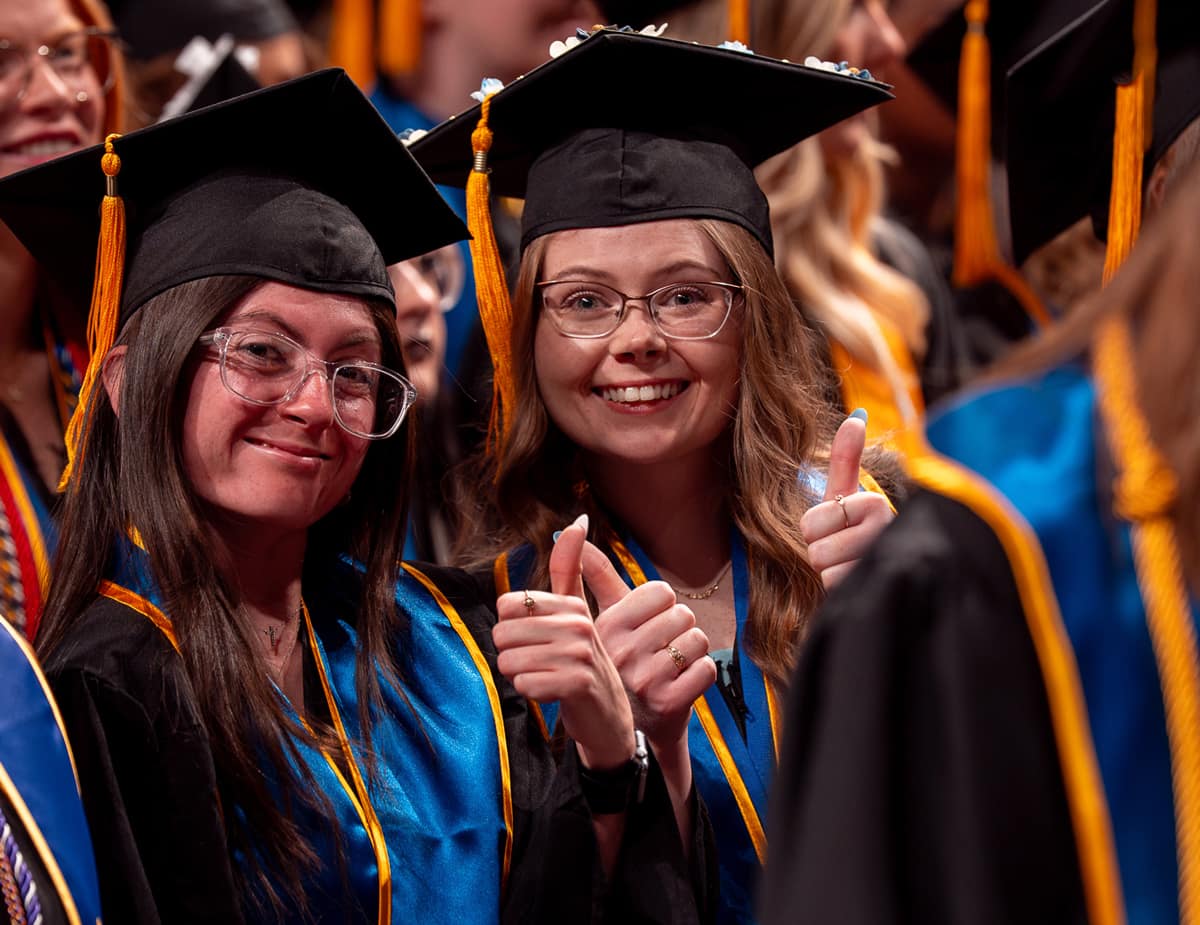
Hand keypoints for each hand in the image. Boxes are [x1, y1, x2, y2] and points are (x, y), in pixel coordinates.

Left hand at [493, 515, 635, 769]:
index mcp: (573, 605)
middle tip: (541, 667)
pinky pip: (525, 685)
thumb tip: (577, 522)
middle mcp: (579, 624)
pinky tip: (552, 696)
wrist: (609, 720)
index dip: (512, 630)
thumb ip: (569, 570)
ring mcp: (580, 654)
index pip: (508, 605)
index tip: (537, 642)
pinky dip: (530, 694)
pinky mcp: (578, 684)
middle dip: (512, 656)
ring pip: (510, 661)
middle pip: (502, 634)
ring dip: (520, 677)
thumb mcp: (576, 615)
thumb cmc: (583, 666)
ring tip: (547, 681)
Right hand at [582, 541, 716, 749]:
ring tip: (668, 667)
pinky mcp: (667, 704)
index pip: (661, 592)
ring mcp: (643, 680)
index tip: (645, 626)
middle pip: (683, 615)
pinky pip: (706, 669)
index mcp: (605, 625)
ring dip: (690, 653)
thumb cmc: (614, 657)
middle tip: (657, 651)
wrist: (623, 724)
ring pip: (697, 640)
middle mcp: (620, 651)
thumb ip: (588, 570)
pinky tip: (679, 684)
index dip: (660, 608)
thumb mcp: (597, 616)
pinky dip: (700, 675)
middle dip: (677, 630)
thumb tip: (578, 522)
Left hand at [800, 413, 894, 588]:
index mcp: (875, 505)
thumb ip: (847, 457)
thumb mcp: (847, 492)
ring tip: (851, 564)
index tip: (838, 526)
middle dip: (823, 553)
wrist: (885, 568)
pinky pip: (838, 592)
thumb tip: (856, 418)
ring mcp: (887, 564)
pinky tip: (857, 582)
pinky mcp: (883, 590)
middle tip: (843, 548)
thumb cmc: (857, 527)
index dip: (814, 529)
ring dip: (833, 573)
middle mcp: (887, 533)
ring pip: (828, 573)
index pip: (810, 523)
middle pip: (817, 552)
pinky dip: (841, 590)